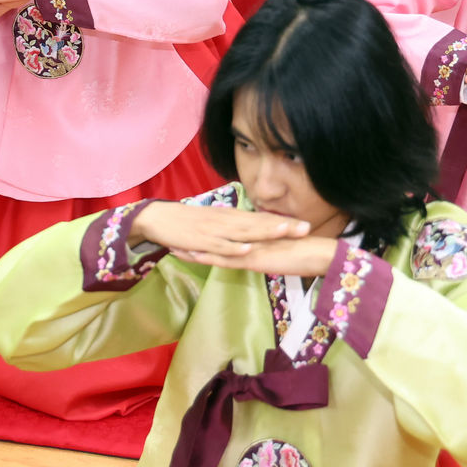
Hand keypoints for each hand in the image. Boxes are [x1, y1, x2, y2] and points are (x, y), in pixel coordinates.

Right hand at [131, 201, 311, 257]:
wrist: (160, 218)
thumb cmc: (189, 222)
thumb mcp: (216, 222)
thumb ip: (235, 227)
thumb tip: (254, 232)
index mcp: (232, 217)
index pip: (263, 219)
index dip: (284, 222)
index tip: (306, 225)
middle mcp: (228, 221)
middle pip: (260, 223)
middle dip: (284, 226)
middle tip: (306, 228)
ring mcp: (216, 231)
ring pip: (245, 232)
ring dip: (265, 231)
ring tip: (285, 231)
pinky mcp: (202, 241)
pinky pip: (221, 245)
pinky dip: (235, 247)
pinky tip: (248, 248)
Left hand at [172, 234, 338, 277]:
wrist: (319, 253)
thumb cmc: (306, 252)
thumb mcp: (283, 250)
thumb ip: (271, 248)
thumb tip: (262, 250)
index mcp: (256, 236)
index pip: (227, 233)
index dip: (209, 231)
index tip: (192, 230)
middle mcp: (249, 239)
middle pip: (216, 237)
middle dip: (195, 237)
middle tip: (174, 235)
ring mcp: (250, 248)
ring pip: (216, 247)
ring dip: (194, 247)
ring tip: (173, 246)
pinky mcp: (253, 259)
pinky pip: (227, 258)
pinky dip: (210, 256)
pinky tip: (193, 256)